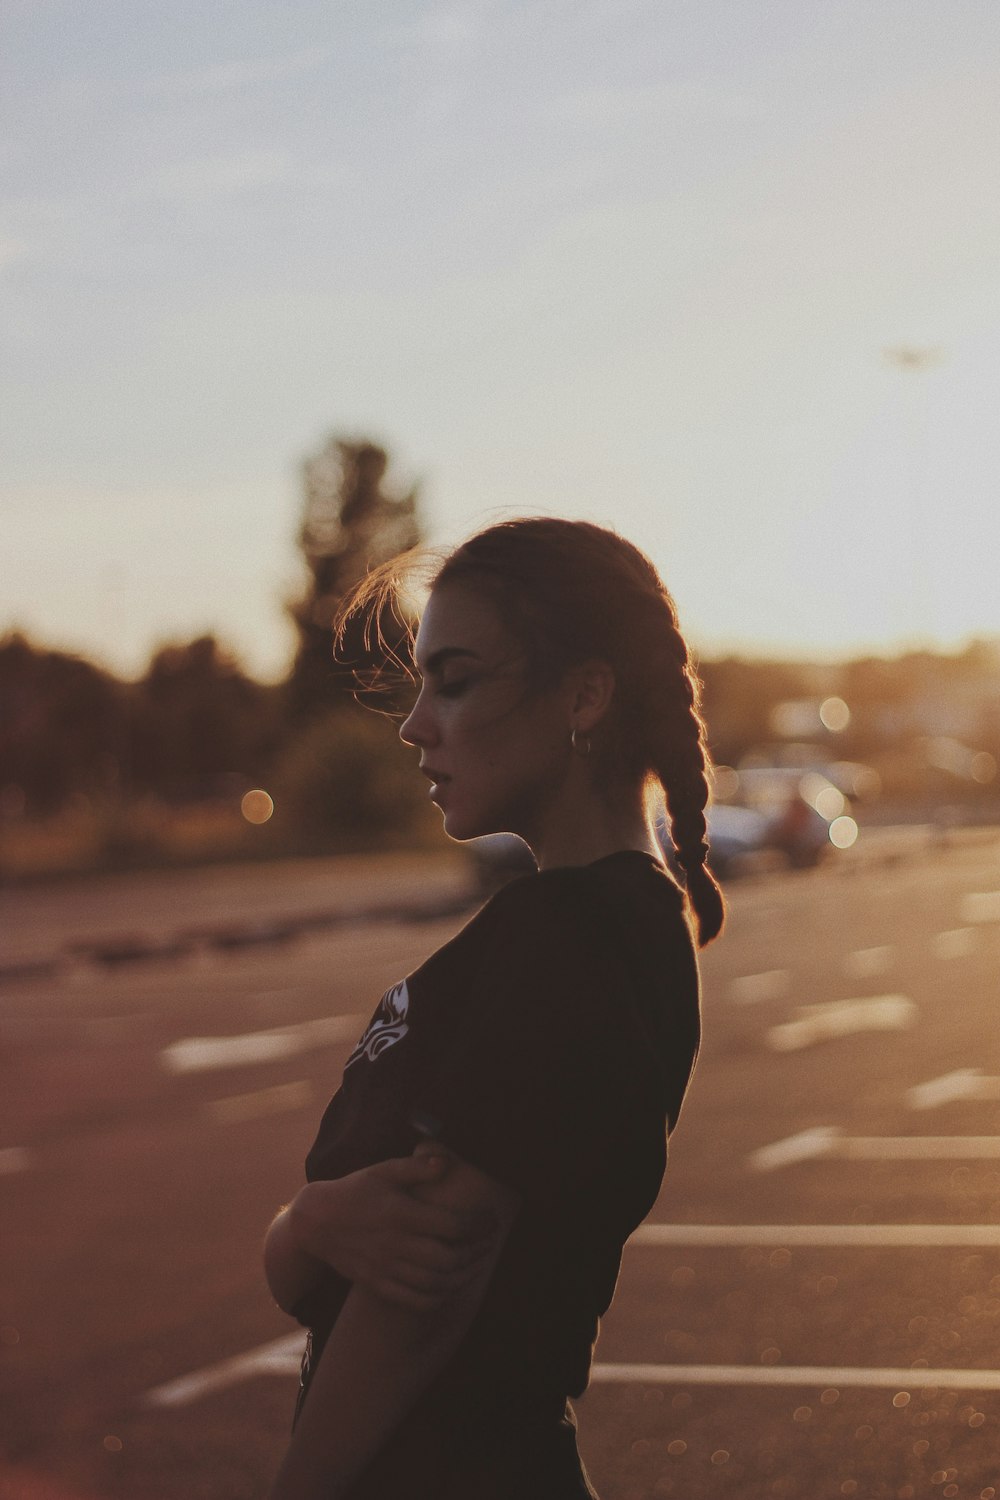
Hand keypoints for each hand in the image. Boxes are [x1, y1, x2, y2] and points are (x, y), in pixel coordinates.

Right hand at [289, 1156, 497, 1311]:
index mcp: (401, 1213)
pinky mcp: (377, 1284)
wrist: (316, 1221)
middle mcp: (395, 1244)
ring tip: (476, 1264)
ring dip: (463, 1277)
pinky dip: (439, 1297)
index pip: (452, 1225)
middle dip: (476, 1253)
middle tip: (489, 1244)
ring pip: (435, 1283)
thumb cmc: (356, 1190)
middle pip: (448, 1258)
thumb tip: (447, 1162)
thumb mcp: (384, 1171)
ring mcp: (385, 1268)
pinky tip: (450, 1286)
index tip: (491, 1221)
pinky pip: (415, 1300)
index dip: (478, 1225)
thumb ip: (417, 1167)